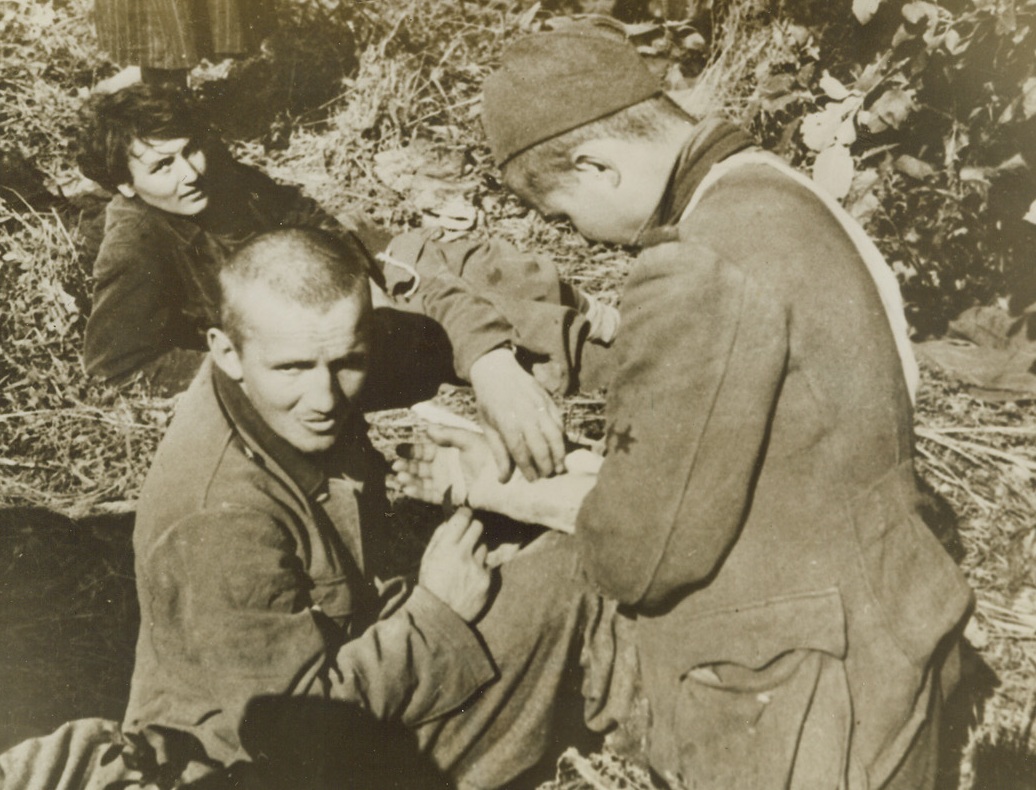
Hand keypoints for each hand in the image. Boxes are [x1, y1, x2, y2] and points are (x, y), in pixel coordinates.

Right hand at [393, 425, 497, 508]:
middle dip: (407, 465)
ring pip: (423, 481)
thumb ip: (449, 435)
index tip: (398, 450)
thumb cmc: (491, 457)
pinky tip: (408, 489)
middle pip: (420, 466)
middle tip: (396, 466)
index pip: (425, 450)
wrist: (507, 481)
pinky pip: (431, 495)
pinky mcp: (451, 496)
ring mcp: (447, 482)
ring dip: (410, 479)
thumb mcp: (470, 440)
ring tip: (400, 477)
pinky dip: (419, 493)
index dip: (411, 451)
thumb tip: (427, 429)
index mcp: (448, 451)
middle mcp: (445, 467)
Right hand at [418, 507, 490, 622]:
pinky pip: (488, 565)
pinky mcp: (488, 579)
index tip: (465, 515)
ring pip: (484, 546)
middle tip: (468, 536)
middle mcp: (463, 554)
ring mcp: (477, 567)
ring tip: (466, 565)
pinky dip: (481, 568)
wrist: (441, 617)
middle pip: (478, 526)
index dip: (465, 514)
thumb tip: (450, 521)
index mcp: (446, 548)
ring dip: (477, 551)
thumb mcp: (427, 559)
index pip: (463, 517)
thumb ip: (438, 538)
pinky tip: (471, 579)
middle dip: (473, 528)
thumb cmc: (431, 585)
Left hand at [468, 347, 565, 481]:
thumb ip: (498, 453)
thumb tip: (503, 480)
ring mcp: (539, 405)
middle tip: (548, 476)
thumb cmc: (489, 403)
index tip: (532, 480)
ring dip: (559, 453)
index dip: (527, 467)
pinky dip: (562, 437)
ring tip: (560, 467)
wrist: (497, 371)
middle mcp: (524, 413)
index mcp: (506, 421)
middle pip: (540, 444)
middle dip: (546, 464)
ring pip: (555, 434)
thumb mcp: (487, 427)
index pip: (520, 450)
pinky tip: (561, 448)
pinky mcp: (548, 400)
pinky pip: (559, 422)